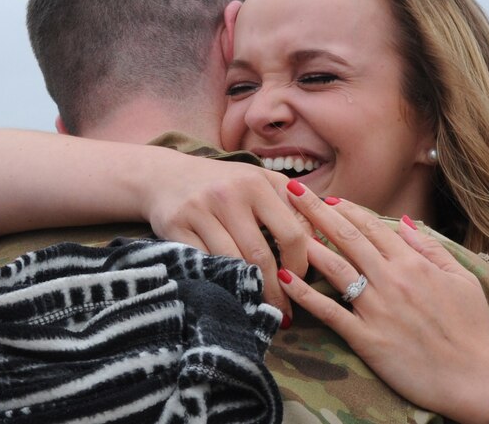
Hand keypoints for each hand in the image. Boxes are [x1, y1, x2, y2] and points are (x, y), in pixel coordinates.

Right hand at [141, 158, 310, 320]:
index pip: (292, 233)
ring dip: (250, 292)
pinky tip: (230, 295)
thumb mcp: (258, 182)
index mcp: (256, 182)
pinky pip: (205, 264)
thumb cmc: (223, 184)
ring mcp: (200, 210)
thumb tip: (324, 245)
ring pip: (233, 263)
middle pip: (261, 255)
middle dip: (276, 290)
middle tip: (284, 313)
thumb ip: (291, 206)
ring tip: (261, 309)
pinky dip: (220, 282)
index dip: (300, 265)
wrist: (164, 176)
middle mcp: (228, 194)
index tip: (301, 282)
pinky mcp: (176, 226)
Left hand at [276, 181, 488, 423]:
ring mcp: (377, 308)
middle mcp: (391, 280)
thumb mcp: (462, 279)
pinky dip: (304, 294)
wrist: (479, 379)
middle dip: (317, 211)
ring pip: (335, 268)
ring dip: (307, 245)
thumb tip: (404, 221)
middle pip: (347, 238)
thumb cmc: (473, 330)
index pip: (372, 227)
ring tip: (284, 226)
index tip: (327, 197)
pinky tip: (282, 278)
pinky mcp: (367, 338)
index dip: (346, 210)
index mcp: (413, 265)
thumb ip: (431, 248)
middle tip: (293, 190)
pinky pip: (329, 311)